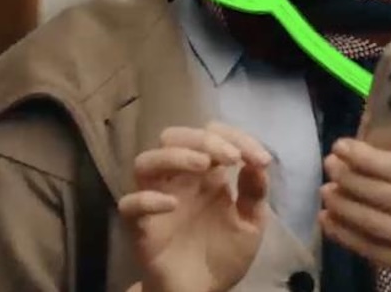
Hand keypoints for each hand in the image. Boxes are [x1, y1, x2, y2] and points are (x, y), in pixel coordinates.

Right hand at [120, 123, 271, 291]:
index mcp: (206, 174)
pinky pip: (130, 203)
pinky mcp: (139, 225)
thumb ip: (255, 194)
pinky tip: (172, 205)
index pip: (211, 135)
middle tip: (230, 157)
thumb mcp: (250, 225)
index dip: (236, 137)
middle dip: (204, 139)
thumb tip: (258, 162)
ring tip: (204, 165)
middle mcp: (178, 180)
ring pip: (146, 161)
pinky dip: (147, 199)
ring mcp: (156, 199)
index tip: (260, 160)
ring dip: (175, 156)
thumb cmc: (222, 255)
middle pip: (174, 137)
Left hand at [320, 111, 390, 291]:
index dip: (372, 159)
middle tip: (330, 163)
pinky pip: (376, 250)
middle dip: (352, 178)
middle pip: (389, 196)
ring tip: (325, 190)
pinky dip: (347, 236)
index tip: (345, 146)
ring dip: (345, 206)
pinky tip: (329, 221)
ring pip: (378, 224)